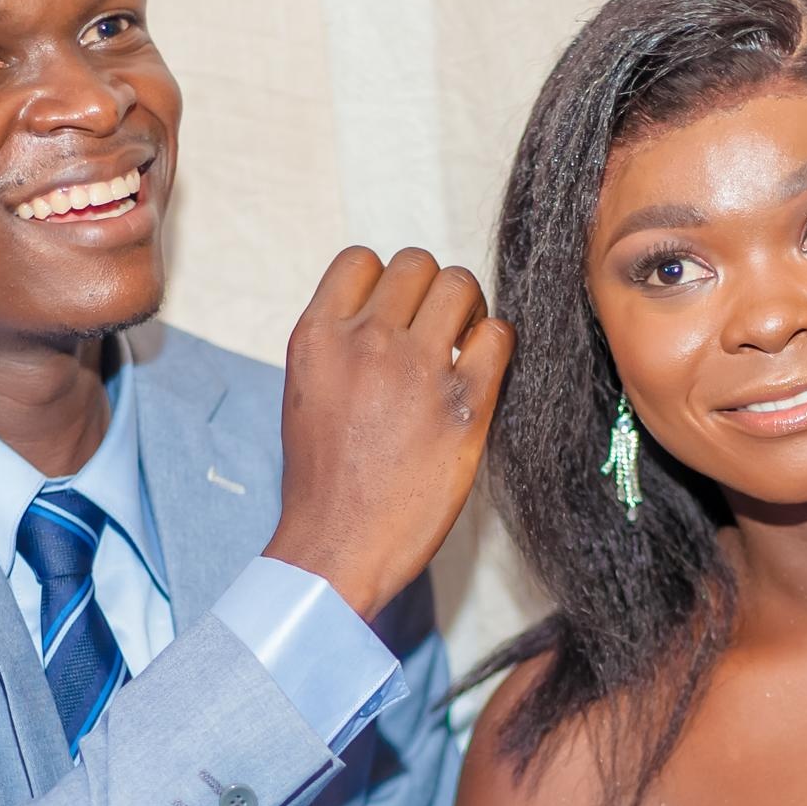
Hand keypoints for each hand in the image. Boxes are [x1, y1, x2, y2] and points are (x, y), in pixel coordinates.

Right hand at [267, 247, 514, 620]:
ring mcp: (416, 369)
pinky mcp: (464, 403)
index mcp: (316, 337)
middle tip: (438, 330)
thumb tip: (386, 313)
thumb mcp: (308, 393)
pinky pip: (498, 335)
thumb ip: (340, 345)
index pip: (359, 260)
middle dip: (431, 290)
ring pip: (460, 285)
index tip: (396, 314)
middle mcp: (365, 341)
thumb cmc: (324, 481)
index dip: (385, 281)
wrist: (339, 545)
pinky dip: (495, 346)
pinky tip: (480, 376)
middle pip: (416, 263)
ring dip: (467, 309)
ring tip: (462, 347)